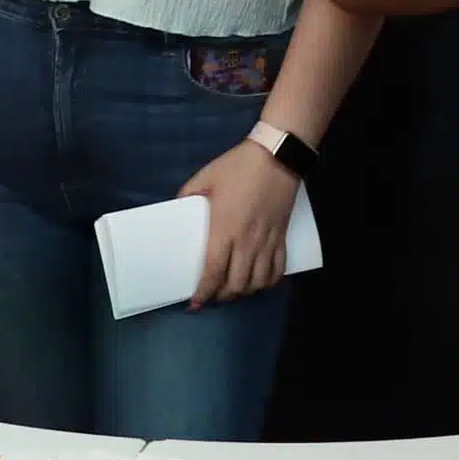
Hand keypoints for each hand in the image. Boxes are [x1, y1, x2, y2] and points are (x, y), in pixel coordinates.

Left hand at [177, 141, 300, 306]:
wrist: (277, 156)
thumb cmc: (237, 167)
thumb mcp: (204, 178)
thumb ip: (187, 196)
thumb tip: (176, 210)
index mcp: (224, 229)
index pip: (213, 272)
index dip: (203, 292)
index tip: (195, 303)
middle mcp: (246, 242)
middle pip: (236, 284)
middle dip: (222, 296)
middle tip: (212, 296)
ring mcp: (267, 241)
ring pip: (258, 282)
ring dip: (244, 292)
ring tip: (233, 291)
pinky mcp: (282, 237)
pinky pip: (278, 269)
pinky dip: (268, 282)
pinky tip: (259, 282)